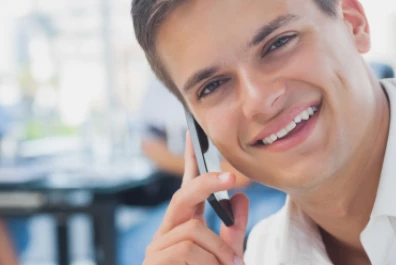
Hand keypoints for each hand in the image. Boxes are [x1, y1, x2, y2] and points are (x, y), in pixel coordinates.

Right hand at [143, 133, 249, 264]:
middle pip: (183, 196)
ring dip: (219, 250)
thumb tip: (240, 196)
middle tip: (232, 176)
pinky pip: (187, 250)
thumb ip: (233, 230)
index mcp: (182, 228)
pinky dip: (208, 262)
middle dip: (206, 183)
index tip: (192, 135)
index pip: (186, 190)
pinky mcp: (154, 260)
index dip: (189, 162)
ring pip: (193, 229)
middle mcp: (166, 233)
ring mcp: (158, 247)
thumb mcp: (226, 254)